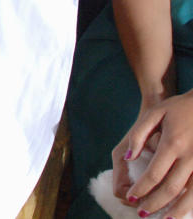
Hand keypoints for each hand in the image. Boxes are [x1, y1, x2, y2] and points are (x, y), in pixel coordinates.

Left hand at [112, 91, 192, 215]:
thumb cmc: (177, 107)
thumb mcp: (155, 113)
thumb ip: (139, 135)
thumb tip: (128, 157)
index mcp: (173, 144)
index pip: (154, 174)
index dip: (141, 189)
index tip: (131, 198)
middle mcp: (189, 156)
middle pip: (171, 188)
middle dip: (155, 203)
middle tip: (142, 213)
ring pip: (190, 194)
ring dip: (176, 210)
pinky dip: (192, 203)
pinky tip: (183, 210)